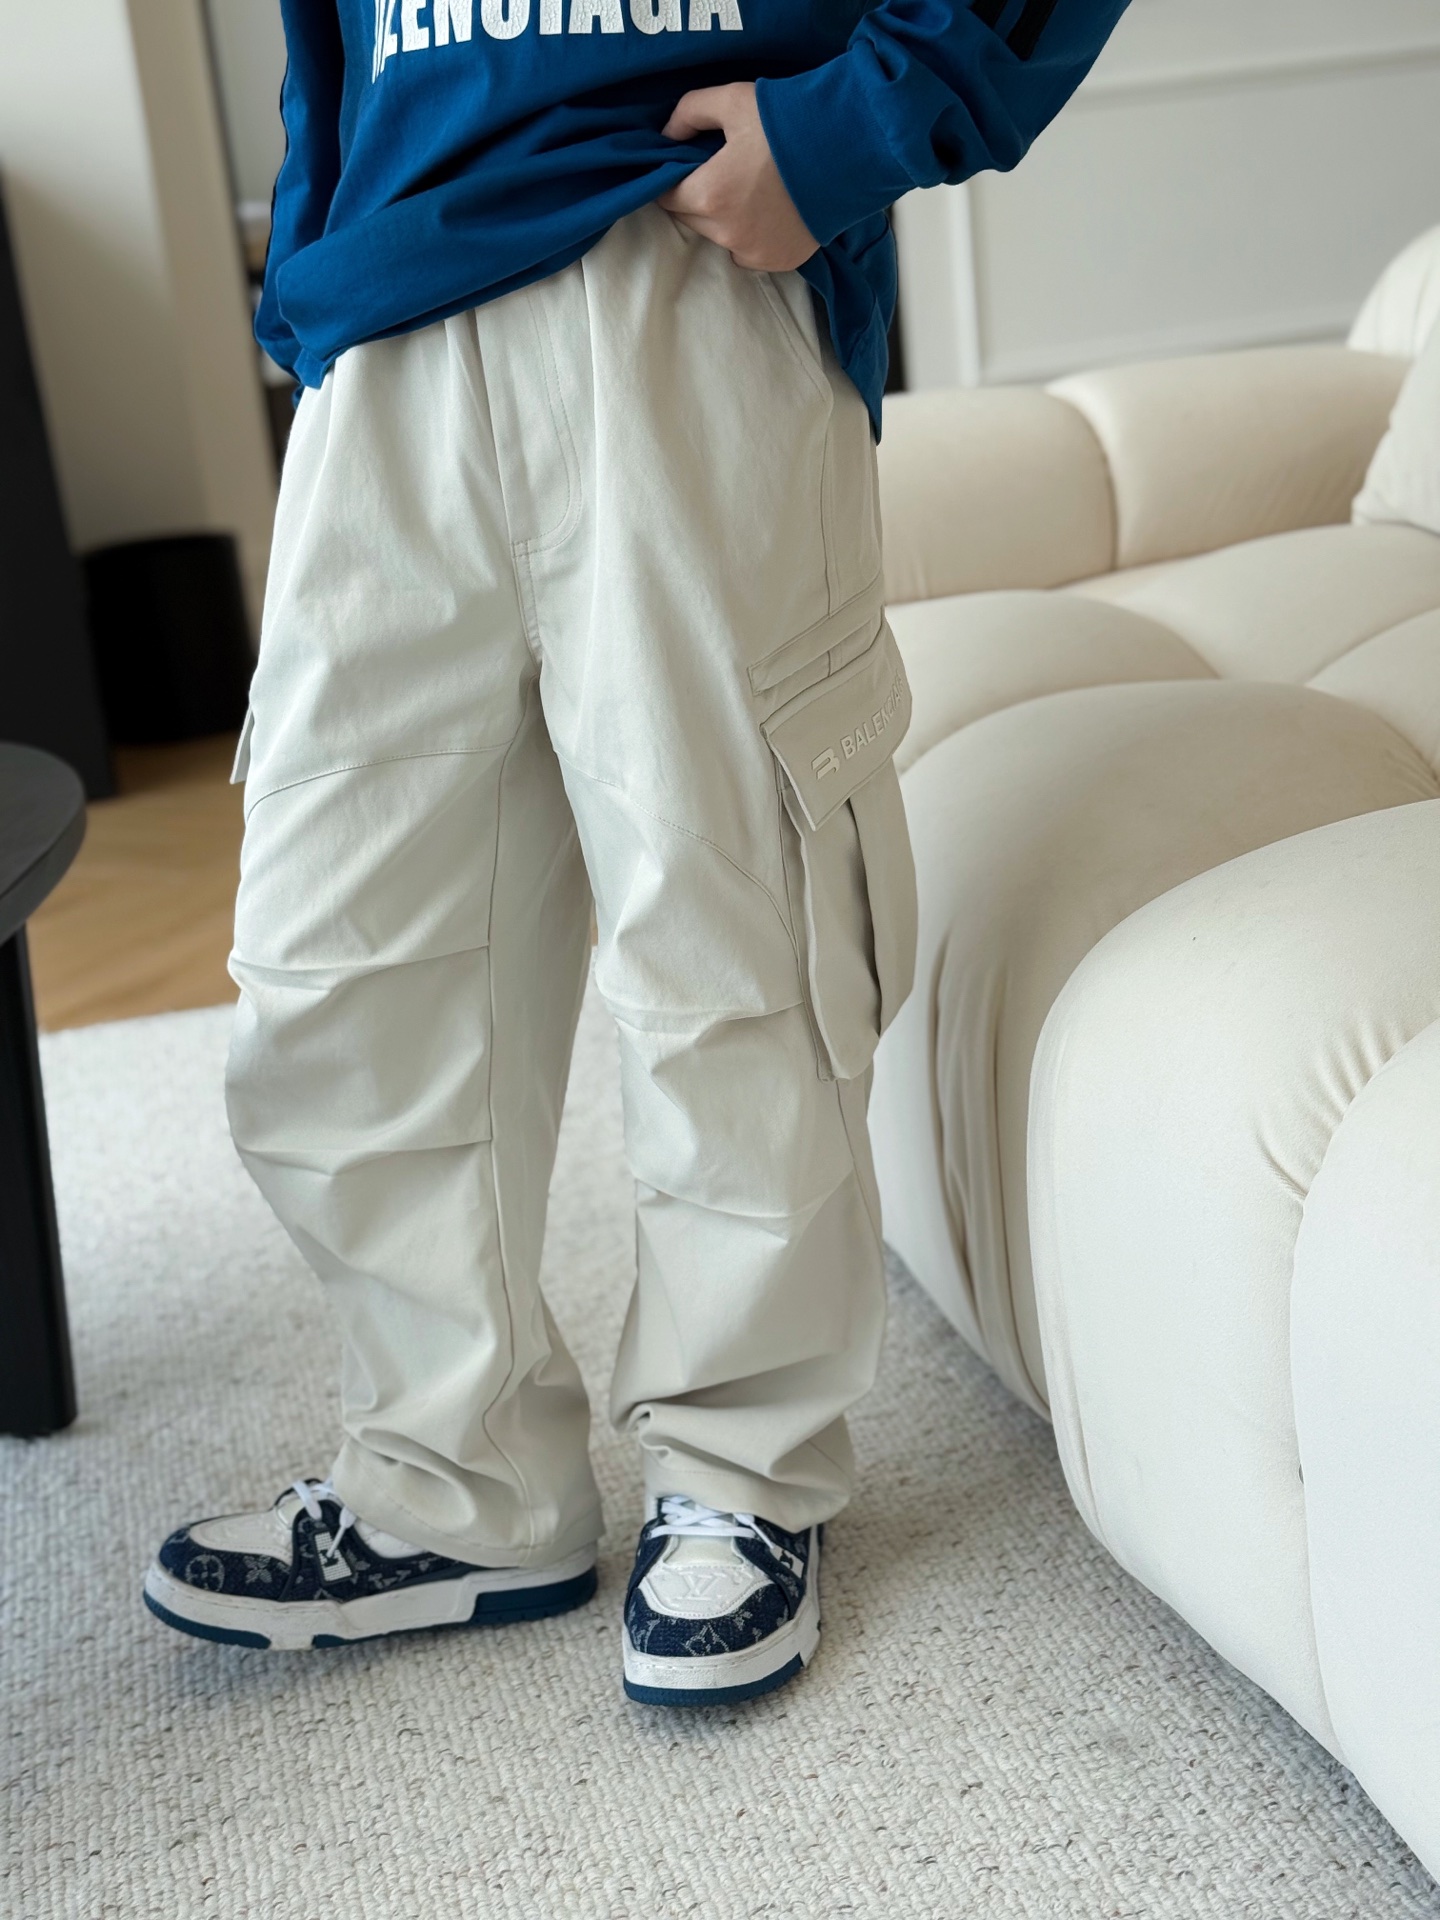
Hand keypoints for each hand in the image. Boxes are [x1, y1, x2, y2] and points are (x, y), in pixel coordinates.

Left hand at [659, 82, 818, 272]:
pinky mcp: (779, 262)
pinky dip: (753, 236)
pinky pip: (750, 253)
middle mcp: (727, 233)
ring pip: (720, 238)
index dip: (673, 179)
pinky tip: (772, 211)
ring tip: (753, 191)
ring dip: (726, 219)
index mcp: (709, 194)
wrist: (849, 148)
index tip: (687, 166)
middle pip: (692, 220)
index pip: (667, 197)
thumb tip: (667, 135)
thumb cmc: (787, 121)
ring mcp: (754, 252)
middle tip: (725, 171)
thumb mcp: (733, 100)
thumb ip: (689, 112)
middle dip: (699, 197)